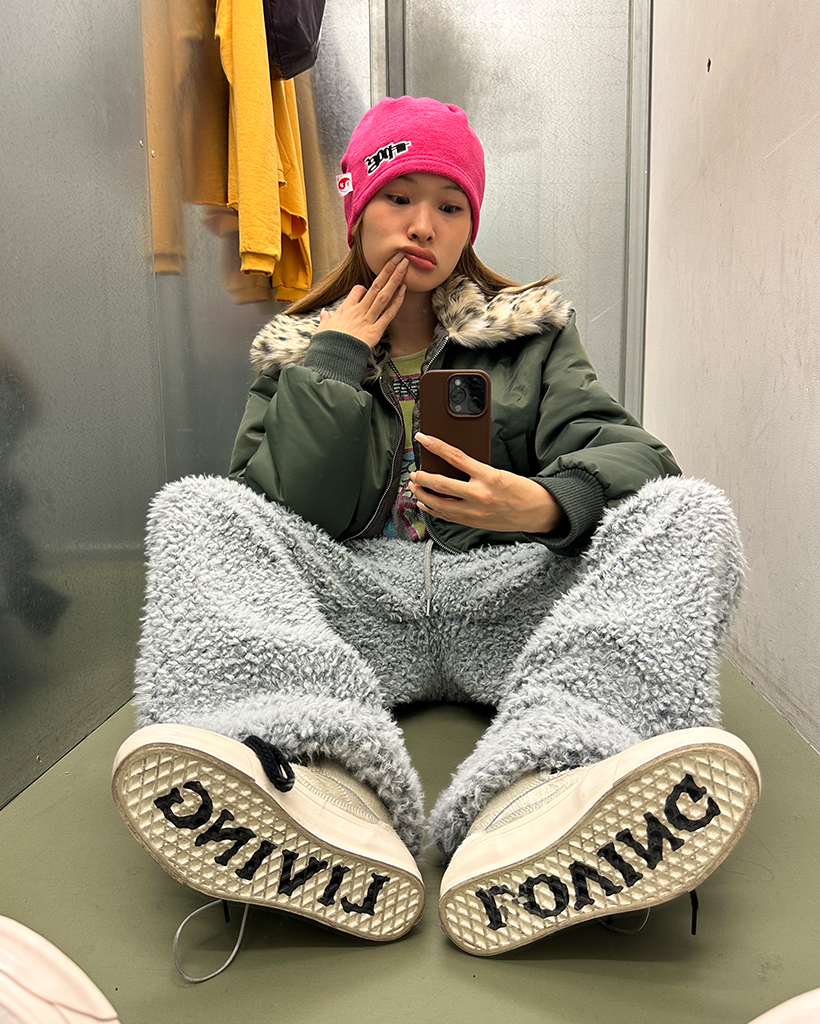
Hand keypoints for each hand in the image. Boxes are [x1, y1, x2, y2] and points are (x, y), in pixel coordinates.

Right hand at [313, 253, 408, 349]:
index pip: (357, 291)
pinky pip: (388, 314)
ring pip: (383, 295)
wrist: (332, 358)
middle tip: (398, 256)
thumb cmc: (327, 345)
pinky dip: (397, 302)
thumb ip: (325, 319)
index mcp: (345, 308)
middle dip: (388, 270)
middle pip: (375, 286)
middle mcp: (358, 310)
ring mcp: (368, 319)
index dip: (365, 287)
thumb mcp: (323, 329)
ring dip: (395, 279)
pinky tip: (404, 290)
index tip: (369, 287)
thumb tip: (324, 314)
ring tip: (405, 265)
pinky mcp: (376, 331)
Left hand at [409, 433, 566, 533]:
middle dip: (422, 478)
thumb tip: (451, 462)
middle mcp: (480, 495)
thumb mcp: (500, 472)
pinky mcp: (472, 523)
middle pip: (441, 485)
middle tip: (413, 472)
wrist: (536, 512)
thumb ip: (475, 469)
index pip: (455, 457)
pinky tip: (424, 504)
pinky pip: (446, 516)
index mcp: (489, 476)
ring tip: (414, 487)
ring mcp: (474, 512)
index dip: (436, 446)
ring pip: (439, 504)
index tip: (422, 438)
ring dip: (422, 495)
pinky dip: (432, 510)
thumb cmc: (520, 489)